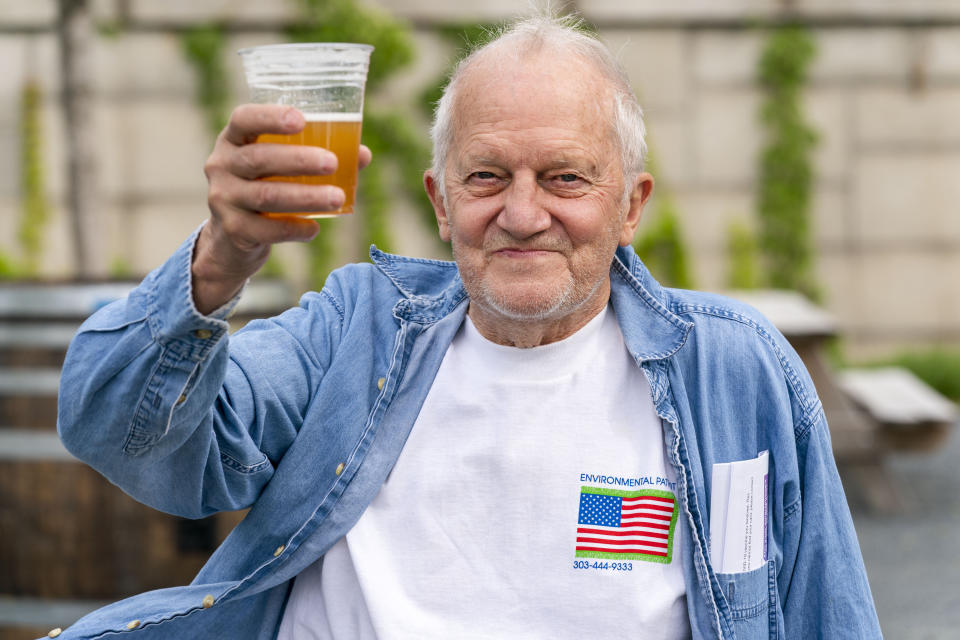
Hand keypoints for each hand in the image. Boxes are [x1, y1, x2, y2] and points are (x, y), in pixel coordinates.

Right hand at [192, 104, 371, 314]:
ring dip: (305, 197)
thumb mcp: (282, 168)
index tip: (301, 120)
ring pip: (265, 196)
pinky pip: (267, 230)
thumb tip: (362, 154)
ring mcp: (223, 198)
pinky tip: (314, 228)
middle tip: (333, 163)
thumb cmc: (266, 187)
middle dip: (299, 160)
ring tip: (337, 198)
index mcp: (234, 140)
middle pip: (258, 159)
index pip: (244, 119)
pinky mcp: (233, 229)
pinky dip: (294, 228)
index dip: (270, 117)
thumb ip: (318, 156)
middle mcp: (221, 165)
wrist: (233, 236)